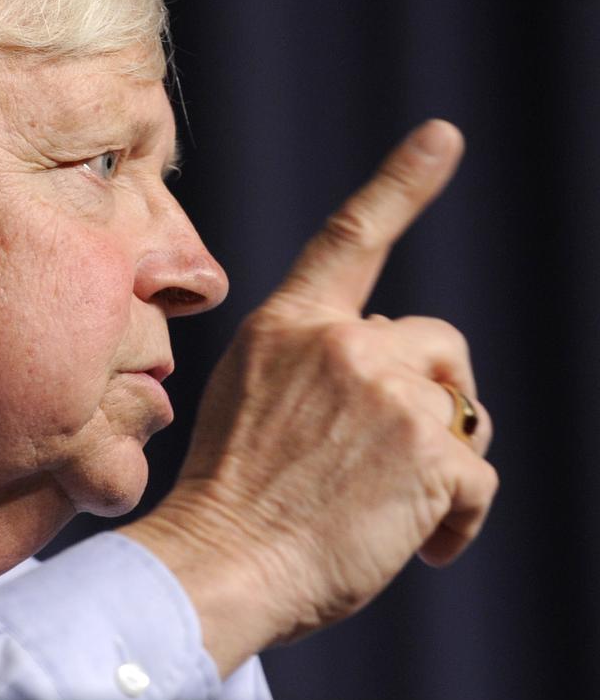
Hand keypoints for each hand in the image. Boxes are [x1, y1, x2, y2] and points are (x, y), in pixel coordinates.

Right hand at [122, 120, 497, 676]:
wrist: (220, 563)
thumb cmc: (232, 500)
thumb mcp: (253, 402)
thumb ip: (315, 369)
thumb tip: (398, 377)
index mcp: (286, 326)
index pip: (350, 236)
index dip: (402, 182)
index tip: (444, 135)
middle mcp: (339, 342)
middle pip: (435, 344)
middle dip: (433, 396)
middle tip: (401, 460)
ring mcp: (384, 391)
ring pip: (461, 412)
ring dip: (445, 461)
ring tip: (397, 512)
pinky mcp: (427, 449)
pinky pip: (479, 475)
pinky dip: (461, 519)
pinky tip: (425, 547)